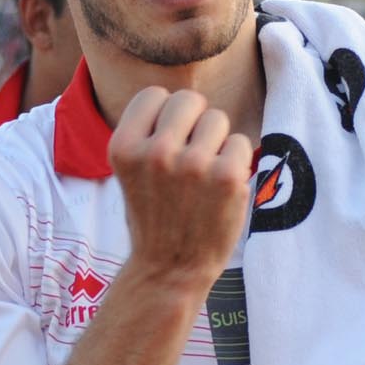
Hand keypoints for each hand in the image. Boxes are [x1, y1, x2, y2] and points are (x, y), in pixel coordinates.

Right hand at [108, 87, 253, 291]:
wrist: (169, 270)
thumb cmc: (154, 216)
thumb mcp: (131, 171)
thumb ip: (148, 132)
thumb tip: (186, 97)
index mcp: (123, 147)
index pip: (155, 95)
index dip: (166, 115)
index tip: (168, 142)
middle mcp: (155, 152)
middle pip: (189, 99)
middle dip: (195, 122)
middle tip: (192, 155)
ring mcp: (193, 165)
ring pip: (218, 119)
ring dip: (217, 142)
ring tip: (205, 175)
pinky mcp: (227, 177)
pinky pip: (240, 143)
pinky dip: (237, 161)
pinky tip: (221, 187)